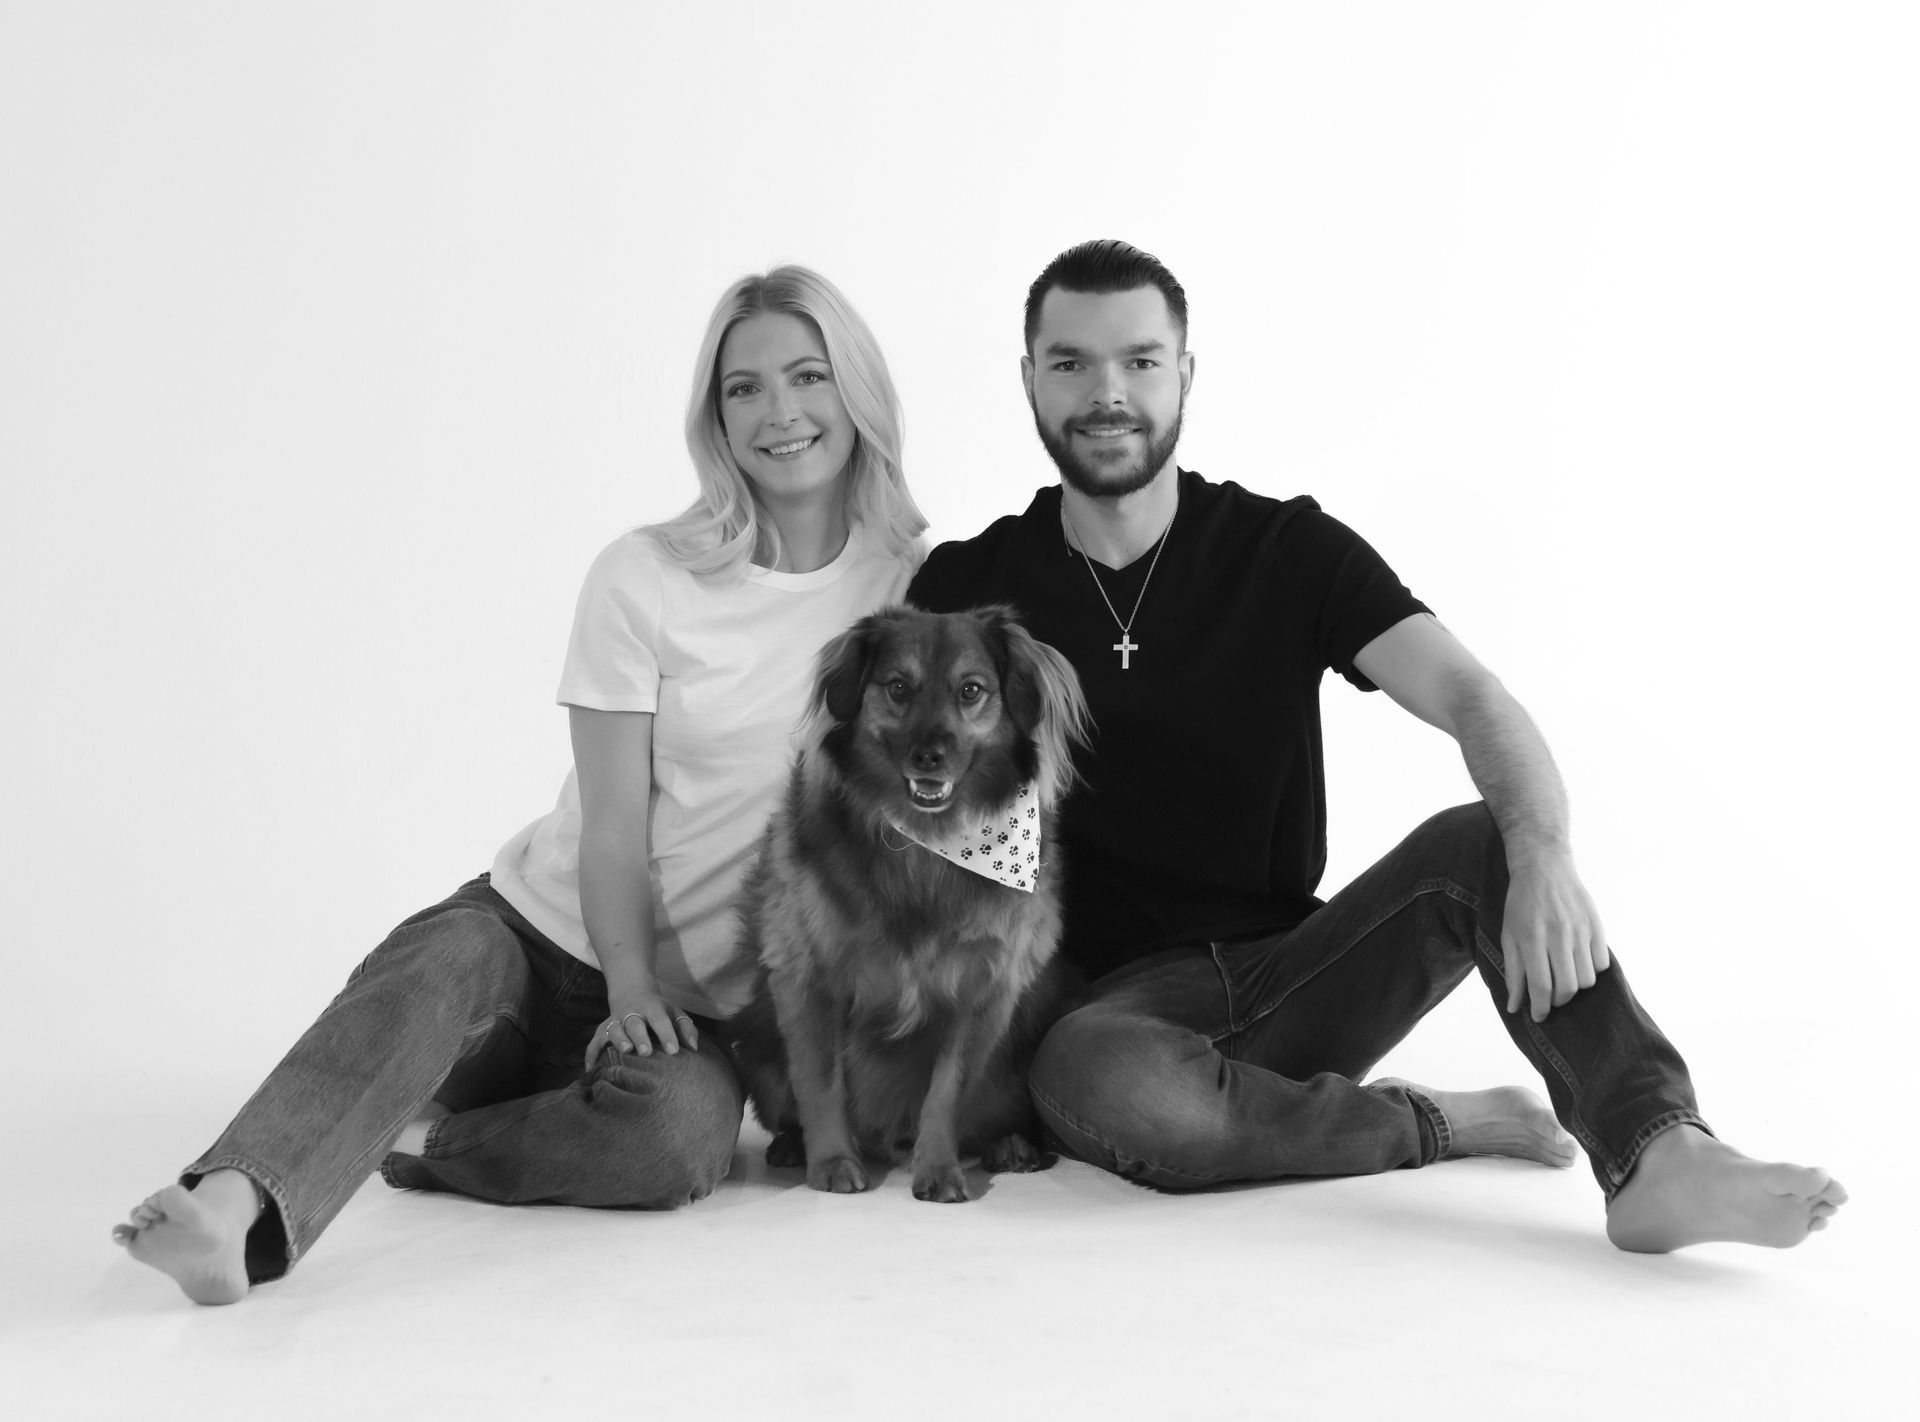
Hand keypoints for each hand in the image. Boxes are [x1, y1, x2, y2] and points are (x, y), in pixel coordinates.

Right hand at [584, 987, 700, 1067]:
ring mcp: (615, 1021)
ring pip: (614, 1029)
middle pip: (634, 1023)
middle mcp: (632, 1013)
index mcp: (652, 1008)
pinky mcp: (603, 1030)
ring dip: (618, 1040)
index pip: (660, 1020)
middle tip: (646, 1052)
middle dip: (640, 1037)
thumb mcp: (674, 1013)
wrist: (631, 993)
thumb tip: (694, 1049)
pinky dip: (591, 1055)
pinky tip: (592, 1070)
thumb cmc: (658, 1010)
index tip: (674, 1051)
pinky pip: (594, 1042)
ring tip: (625, 1051)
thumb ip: (686, 1029)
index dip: (667, 1035)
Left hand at [1501, 854, 1610, 1021]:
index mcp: (1532, 937)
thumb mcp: (1509, 935)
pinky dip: (1592, 970)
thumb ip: (1513, 972)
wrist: (1544, 868)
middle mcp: (1559, 935)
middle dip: (1558, 1000)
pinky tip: (1578, 962)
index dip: (1541, 1008)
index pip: (1541, 985)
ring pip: (1587, 979)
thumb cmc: (1521, 904)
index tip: (1539, 1016)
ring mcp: (1581, 930)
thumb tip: (1514, 1006)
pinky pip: (1602, 963)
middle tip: (1551, 997)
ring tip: (1563, 977)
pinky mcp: (1597, 926)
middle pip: (1567, 987)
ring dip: (1575, 986)